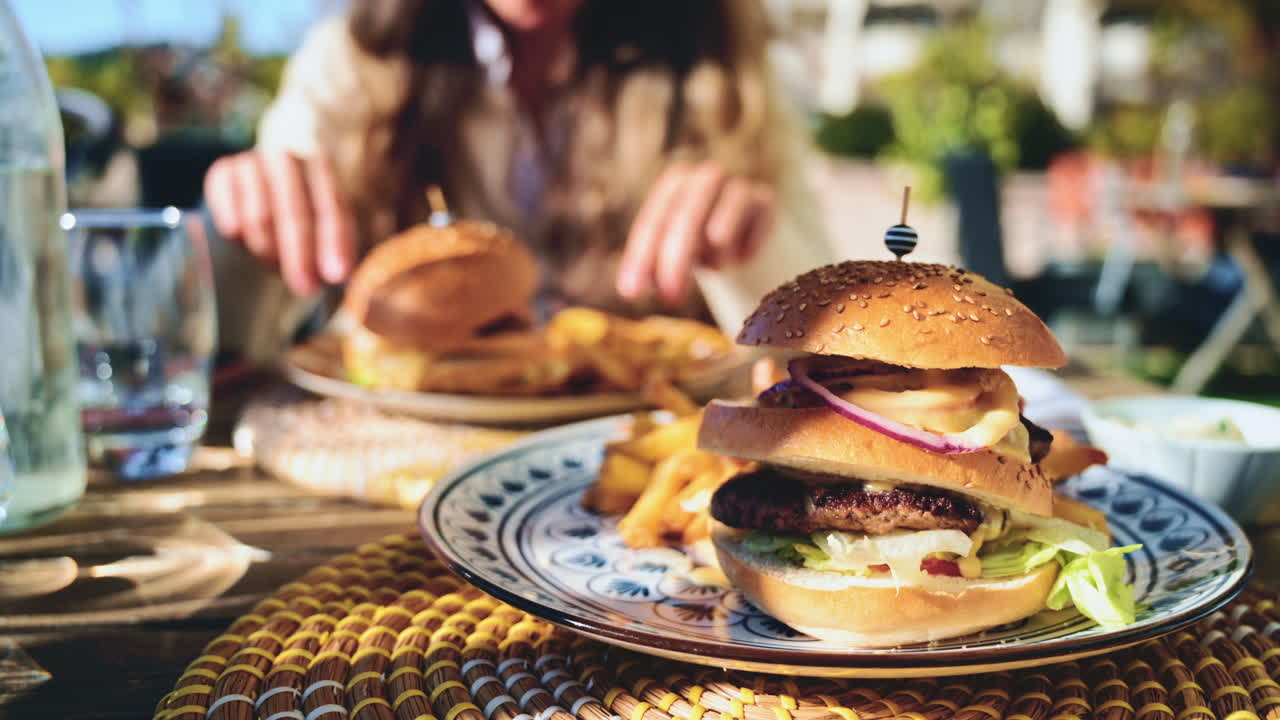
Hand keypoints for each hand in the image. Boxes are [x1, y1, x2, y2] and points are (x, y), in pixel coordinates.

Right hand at [204, 150, 356, 295]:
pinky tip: (242, 242)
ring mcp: (252, 163)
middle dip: (300, 255)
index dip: (335, 242)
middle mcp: (287, 160)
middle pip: (294, 211)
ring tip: (272, 263)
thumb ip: (330, 252)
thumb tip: (336, 277)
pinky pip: (229, 214)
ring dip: (268, 250)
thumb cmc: (298, 222)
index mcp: (321, 169)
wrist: (256, 197)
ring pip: (259, 216)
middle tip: (305, 288)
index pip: (332, 206)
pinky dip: (238, 236)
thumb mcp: (321, 233)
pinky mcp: (222, 173)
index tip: (336, 276)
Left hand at [617, 162, 774, 305]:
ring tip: (716, 269)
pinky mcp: (765, 200)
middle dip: (675, 261)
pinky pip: (753, 229)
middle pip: (686, 217)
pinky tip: (743, 258)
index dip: (641, 257)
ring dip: (716, 252)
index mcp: (675, 184)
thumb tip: (629, 288)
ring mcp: (737, 186)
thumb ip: (652, 267)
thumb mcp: (672, 255)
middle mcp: (705, 178)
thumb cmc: (700, 246)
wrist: (746, 236)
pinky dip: (746, 248)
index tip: (631, 291)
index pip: (654, 221)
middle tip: (671, 298)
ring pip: (723, 221)